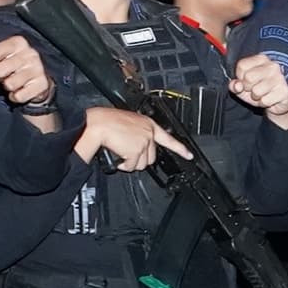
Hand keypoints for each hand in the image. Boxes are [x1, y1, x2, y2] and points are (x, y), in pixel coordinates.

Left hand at [0, 32, 56, 112]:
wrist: (33, 81)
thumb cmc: (9, 67)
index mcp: (18, 42)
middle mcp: (30, 53)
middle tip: (3, 76)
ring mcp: (38, 68)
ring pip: (10, 84)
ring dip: (7, 87)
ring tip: (12, 81)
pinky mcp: (42, 84)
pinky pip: (19, 96)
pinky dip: (16, 97)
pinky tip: (20, 90)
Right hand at [73, 106, 189, 171]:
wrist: (98, 124)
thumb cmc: (106, 122)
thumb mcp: (127, 123)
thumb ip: (137, 132)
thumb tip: (137, 146)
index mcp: (147, 123)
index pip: (168, 138)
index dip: (180, 148)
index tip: (189, 155)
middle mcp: (148, 132)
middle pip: (151, 157)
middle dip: (139, 159)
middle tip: (126, 152)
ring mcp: (144, 142)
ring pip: (142, 164)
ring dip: (130, 162)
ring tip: (120, 151)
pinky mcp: (137, 150)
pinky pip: (132, 166)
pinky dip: (124, 165)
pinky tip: (118, 156)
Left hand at [229, 52, 287, 128]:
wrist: (279, 102)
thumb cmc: (259, 90)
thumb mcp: (243, 87)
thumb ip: (235, 85)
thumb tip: (236, 86)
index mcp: (261, 59)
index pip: (241, 65)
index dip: (240, 77)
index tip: (246, 81)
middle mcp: (272, 65)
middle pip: (249, 77)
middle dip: (248, 88)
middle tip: (254, 89)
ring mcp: (280, 78)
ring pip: (256, 91)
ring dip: (256, 97)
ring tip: (262, 94)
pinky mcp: (284, 91)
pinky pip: (265, 101)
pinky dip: (263, 103)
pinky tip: (269, 99)